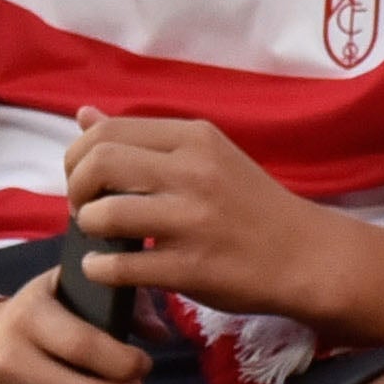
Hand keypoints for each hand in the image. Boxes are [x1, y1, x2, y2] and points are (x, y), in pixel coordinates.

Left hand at [65, 112, 348, 327]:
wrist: (307, 255)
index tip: (85, 179)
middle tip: (84, 208)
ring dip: (87, 228)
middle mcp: (193, 172)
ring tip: (98, 238)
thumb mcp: (207, 155)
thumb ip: (146, 139)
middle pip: (99, 164)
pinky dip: (98, 269)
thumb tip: (84, 114)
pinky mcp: (192, 267)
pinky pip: (122, 266)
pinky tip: (102, 269)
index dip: (79, 156)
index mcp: (194, 137)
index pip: (107, 131)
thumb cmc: (252, 204)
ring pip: (106, 215)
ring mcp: (193, 221)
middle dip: (75, 188)